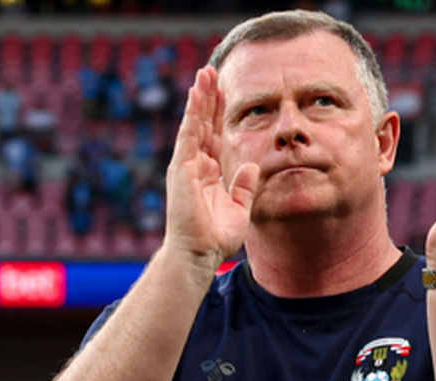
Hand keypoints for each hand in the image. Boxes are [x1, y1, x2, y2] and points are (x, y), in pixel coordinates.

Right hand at [163, 66, 259, 266]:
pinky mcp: (182, 169)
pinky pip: (189, 136)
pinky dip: (193, 115)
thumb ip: (245, 186)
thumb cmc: (216, 238)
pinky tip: (197, 96)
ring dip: (199, 98)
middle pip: (203, 124)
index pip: (214, 135)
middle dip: (208, 98)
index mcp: (208, 172)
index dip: (219, 113)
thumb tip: (253, 166)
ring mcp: (186, 166)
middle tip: (211, 71)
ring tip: (204, 73)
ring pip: (194, 124)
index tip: (224, 91)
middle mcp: (195, 165)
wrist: (199, 254)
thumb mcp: (240, 209)